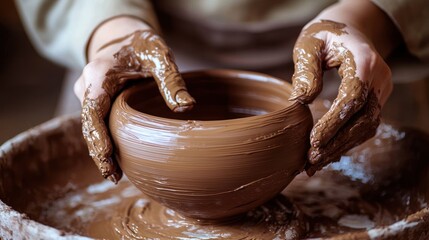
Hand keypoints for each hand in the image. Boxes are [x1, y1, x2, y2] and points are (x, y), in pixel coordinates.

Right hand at [74, 17, 194, 182]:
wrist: (125, 37)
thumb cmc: (143, 45)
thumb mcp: (159, 55)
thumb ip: (171, 79)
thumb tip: (188, 107)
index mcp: (100, 74)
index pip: (93, 110)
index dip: (98, 135)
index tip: (106, 157)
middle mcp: (88, 85)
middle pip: (89, 125)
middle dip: (99, 152)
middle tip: (114, 177)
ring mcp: (88, 94)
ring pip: (90, 127)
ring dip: (100, 149)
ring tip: (114, 174)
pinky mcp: (95, 100)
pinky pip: (96, 123)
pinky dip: (103, 140)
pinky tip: (114, 158)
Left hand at [289, 1, 399, 174]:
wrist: (347, 30)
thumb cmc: (323, 36)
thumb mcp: (309, 45)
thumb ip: (306, 71)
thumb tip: (301, 102)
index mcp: (364, 61)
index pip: (353, 97)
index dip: (335, 122)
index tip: (313, 141)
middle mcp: (379, 78)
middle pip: (364, 119)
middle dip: (337, 143)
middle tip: (311, 160)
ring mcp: (381, 91)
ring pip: (366, 127)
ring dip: (341, 147)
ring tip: (314, 164)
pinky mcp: (375, 100)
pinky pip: (364, 125)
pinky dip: (345, 141)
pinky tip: (326, 153)